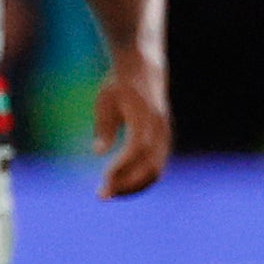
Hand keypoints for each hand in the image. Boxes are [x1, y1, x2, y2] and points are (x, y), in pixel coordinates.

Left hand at [91, 51, 170, 198]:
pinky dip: (141, 180)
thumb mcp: (105, 100)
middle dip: (126, 185)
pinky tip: (122, 184)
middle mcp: (159, 127)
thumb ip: (103, 126)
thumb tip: (99, 152)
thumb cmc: (119, 84)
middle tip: (102, 195)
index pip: (136, 149)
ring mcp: (164, 134)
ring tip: (111, 192)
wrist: (144, 68)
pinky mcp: (164, 139)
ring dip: (134, 186)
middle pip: (149, 166)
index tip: (103, 179)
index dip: (122, 167)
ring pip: (155, 170)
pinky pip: (157, 166)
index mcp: (145, 116)